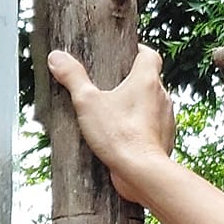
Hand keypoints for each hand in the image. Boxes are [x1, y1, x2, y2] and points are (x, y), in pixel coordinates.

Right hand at [46, 44, 177, 205]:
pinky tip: (122, 135)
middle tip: (110, 85)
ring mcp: (166, 119)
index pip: (149, 55)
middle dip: (132, 81)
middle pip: (149, 79)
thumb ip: (73, 77)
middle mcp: (162, 96)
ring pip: (152, 104)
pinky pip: (153, 126)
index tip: (126, 53)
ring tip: (114, 112)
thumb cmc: (119, 135)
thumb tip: (57, 57)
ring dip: (137, 105)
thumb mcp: (87, 102)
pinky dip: (141, 127)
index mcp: (146, 80)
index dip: (138, 51)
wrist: (142, 172)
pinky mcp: (165, 139)